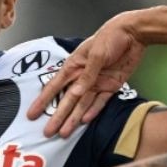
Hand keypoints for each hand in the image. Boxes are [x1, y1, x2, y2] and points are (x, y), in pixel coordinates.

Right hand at [28, 12, 145, 137]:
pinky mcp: (111, 86)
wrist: (134, 33)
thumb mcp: (96, 54)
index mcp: (74, 65)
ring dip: (73, 119)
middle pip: (67, 100)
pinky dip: (92, 112)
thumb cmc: (111, 36)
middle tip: (48, 131)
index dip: (43, 101)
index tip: (32, 114)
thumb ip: (87, 75)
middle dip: (57, 116)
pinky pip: (100, 102)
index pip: (54, 86)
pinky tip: (84, 121)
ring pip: (82, 105)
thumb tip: (75, 93)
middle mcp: (83, 76)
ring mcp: (97, 82)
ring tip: (63, 133)